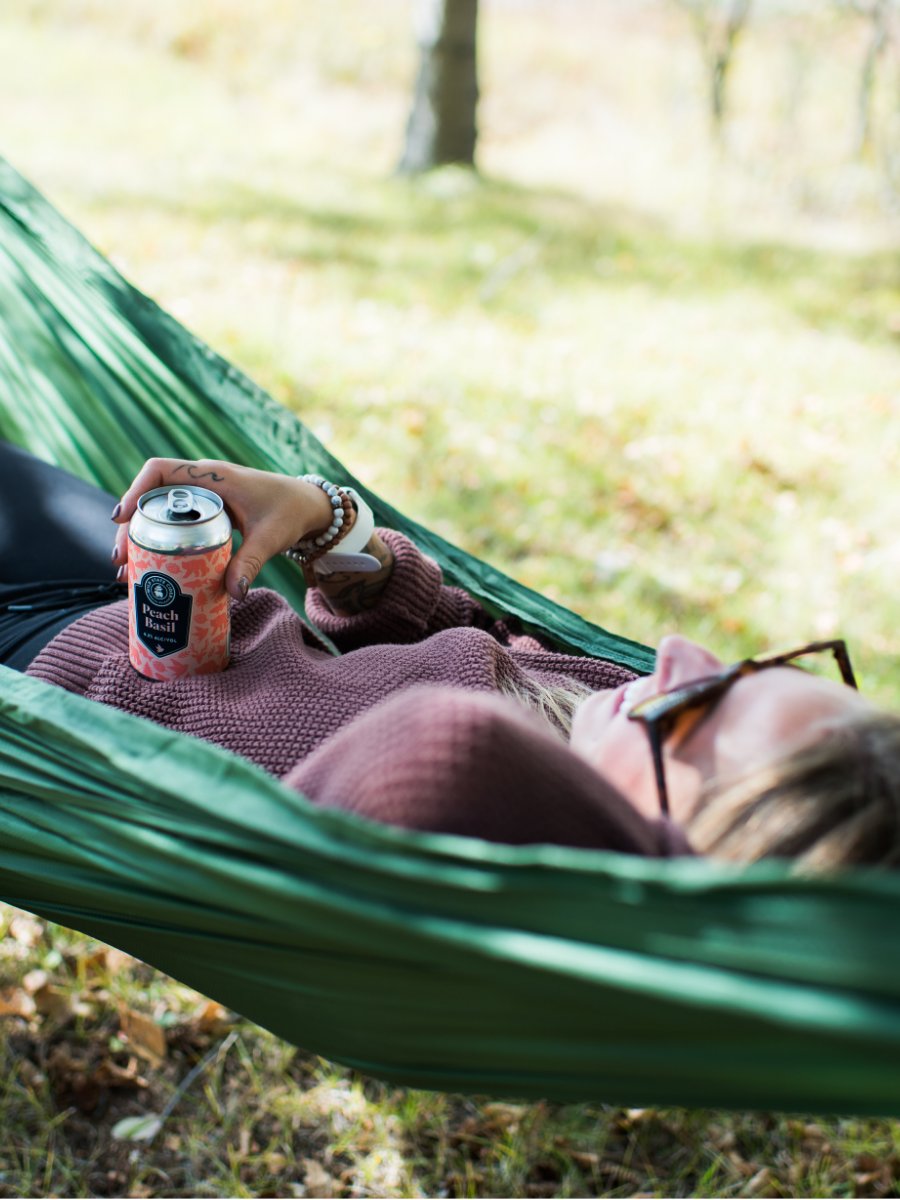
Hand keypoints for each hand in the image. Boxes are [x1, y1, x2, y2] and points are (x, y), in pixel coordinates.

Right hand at [111, 458, 333, 598]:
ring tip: (127, 571)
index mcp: (214, 477)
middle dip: (130, 527)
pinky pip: (174, 522)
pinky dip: (159, 541)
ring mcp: (203, 498)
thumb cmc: (290, 512)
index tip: (120, 518)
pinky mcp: (206, 514)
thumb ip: (251, 562)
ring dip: (140, 538)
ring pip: (159, 512)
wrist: (309, 506)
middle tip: (121, 560)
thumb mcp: (270, 537)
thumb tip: (234, 595)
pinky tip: (150, 568)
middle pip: (151, 498)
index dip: (135, 490)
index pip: (160, 471)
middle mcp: (202, 483)